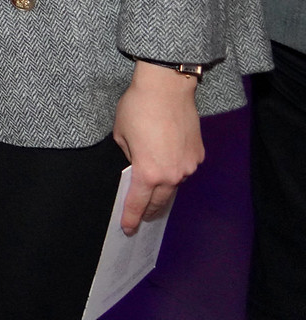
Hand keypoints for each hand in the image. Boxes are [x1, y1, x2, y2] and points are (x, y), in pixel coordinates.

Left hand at [112, 62, 203, 234]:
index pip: (137, 203)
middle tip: (142, 217)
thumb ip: (128, 155)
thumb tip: (136, 162)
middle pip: (159, 201)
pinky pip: (184, 169)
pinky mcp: (198, 155)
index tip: (128, 229)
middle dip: (149, 211)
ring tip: (154, 193)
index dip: (131, 218)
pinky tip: (168, 164)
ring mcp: (188, 166)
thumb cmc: (138, 108)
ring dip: (163, 190)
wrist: (168, 89)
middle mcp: (172, 175)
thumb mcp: (121, 134)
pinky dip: (175, 171)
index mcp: (148, 172)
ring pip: (174, 186)